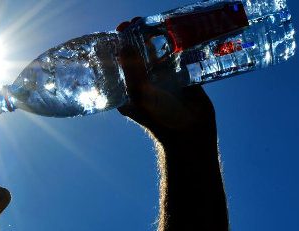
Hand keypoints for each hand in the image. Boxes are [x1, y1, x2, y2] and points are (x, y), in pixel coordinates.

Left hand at [116, 18, 216, 142]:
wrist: (189, 131)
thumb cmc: (158, 117)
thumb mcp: (139, 93)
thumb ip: (131, 70)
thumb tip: (122, 45)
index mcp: (128, 89)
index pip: (120, 63)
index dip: (119, 46)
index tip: (119, 30)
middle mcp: (144, 82)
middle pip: (138, 54)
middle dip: (136, 37)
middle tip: (136, 21)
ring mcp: (163, 79)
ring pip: (158, 53)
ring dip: (156, 38)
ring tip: (154, 22)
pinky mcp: (181, 76)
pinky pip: (177, 56)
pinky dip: (176, 44)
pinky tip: (175, 30)